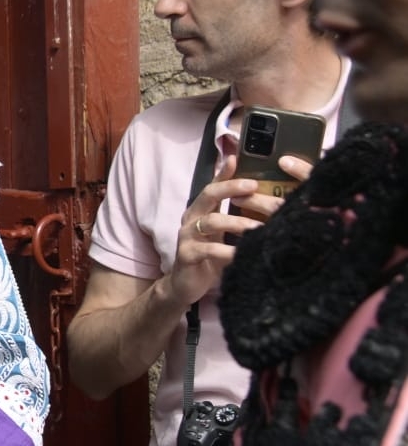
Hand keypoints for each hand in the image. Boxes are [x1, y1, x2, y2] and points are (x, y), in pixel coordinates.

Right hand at [170, 157, 262, 306]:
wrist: (185, 285)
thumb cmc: (209, 256)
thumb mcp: (223, 233)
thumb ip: (235, 215)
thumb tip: (259, 197)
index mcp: (201, 211)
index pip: (213, 186)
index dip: (224, 174)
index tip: (237, 160)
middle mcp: (191, 219)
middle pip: (208, 195)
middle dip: (230, 188)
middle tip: (253, 186)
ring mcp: (186, 236)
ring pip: (211, 222)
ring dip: (236, 222)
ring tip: (258, 227)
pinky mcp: (186, 255)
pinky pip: (208, 250)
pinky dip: (226, 251)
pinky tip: (242, 254)